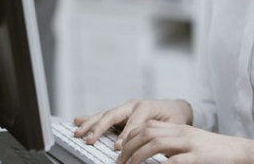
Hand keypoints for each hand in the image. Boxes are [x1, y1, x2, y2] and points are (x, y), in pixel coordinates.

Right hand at [73, 99, 192, 148]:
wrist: (175, 109)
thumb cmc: (174, 118)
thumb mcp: (173, 126)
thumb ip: (160, 133)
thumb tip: (152, 145)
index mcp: (147, 107)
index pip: (133, 121)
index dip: (125, 134)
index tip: (117, 147)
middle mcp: (133, 105)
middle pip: (114, 114)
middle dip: (100, 127)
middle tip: (90, 140)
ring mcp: (125, 108)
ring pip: (105, 114)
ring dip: (90, 123)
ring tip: (78, 132)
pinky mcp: (120, 113)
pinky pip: (104, 115)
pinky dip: (90, 118)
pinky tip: (77, 120)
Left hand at [117, 120, 253, 163]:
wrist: (241, 152)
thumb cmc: (216, 152)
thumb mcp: (191, 144)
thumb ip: (173, 147)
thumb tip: (152, 156)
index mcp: (179, 130)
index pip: (148, 126)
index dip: (130, 136)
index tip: (120, 150)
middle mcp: (182, 134)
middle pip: (147, 132)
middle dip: (129, 146)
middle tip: (119, 161)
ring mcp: (189, 145)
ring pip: (156, 143)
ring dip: (137, 156)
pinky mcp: (198, 158)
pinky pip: (174, 161)